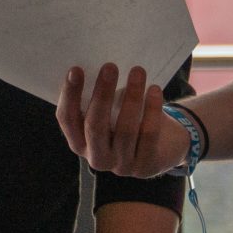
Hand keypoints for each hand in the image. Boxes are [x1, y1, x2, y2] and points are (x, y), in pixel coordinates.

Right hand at [57, 63, 188, 177]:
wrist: (164, 147)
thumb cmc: (128, 121)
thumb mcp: (110, 113)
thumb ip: (99, 99)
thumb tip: (97, 66)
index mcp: (79, 143)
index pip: (67, 119)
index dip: (70, 95)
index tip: (76, 69)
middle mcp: (96, 158)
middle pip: (94, 126)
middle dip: (101, 94)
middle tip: (110, 66)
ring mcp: (121, 165)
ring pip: (125, 130)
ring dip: (132, 97)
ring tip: (137, 71)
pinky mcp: (146, 166)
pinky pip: (148, 134)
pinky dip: (152, 110)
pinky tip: (154, 90)